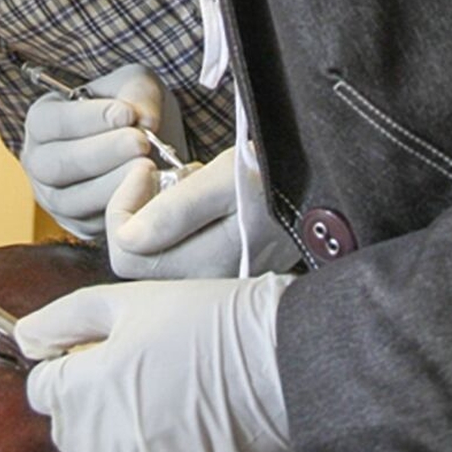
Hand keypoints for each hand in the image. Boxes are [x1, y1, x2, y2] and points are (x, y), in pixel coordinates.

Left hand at [16, 276, 295, 451]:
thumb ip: (63, 320)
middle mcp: (97, 437)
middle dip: (87, 408)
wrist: (280, 365)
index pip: (41, 390)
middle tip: (133, 384)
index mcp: (81, 386)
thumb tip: (25, 337)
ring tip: (150, 422)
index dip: (68, 371)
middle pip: (66, 431)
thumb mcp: (126, 302)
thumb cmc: (209, 326)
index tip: (96, 362)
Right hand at [19, 64, 166, 237]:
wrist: (147, 147)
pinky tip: (147, 191)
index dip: (87, 119)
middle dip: (102, 154)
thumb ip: (137, 94)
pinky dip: (120, 209)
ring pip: (72, 200)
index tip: (126, 114)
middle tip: (141, 143)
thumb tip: (145, 121)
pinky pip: (93, 224)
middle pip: (56, 165)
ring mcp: (55, 198)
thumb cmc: (130, 111)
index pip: (50, 122)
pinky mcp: (78, 225)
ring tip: (148, 166)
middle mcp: (39, 162)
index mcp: (42, 122)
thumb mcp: (134, 85)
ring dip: (113, 183)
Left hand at [107, 147, 306, 278]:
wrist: (327, 180)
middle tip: (165, 174)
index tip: (146, 168)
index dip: (123, 206)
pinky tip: (206, 196)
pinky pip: (181, 247)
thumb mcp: (224, 179)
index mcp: (208, 265)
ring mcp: (218, 277)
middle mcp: (210, 282)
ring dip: (161, 212)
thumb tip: (128, 238)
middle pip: (138, 255)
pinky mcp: (226, 265)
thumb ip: (175, 211)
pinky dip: (181, 218)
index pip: (127, 252)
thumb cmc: (281, 174)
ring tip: (192, 182)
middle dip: (141, 209)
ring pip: (158, 250)